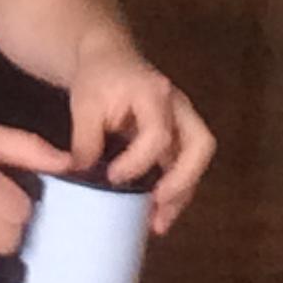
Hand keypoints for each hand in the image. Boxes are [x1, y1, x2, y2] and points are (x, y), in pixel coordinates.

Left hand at [67, 45, 214, 236]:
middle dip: (182, 180)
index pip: (158, 134)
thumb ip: (84, 139)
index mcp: (154, 94)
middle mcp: (177, 107)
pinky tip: (157, 214)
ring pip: (197, 159)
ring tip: (159, 223)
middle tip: (157, 205)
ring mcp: (182, 121)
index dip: (139, 161)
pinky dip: (176, 190)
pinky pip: (185, 165)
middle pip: (199, 145)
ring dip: (182, 193)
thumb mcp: (84, 104)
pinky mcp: (178, 136)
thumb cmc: (98, 78)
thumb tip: (83, 174)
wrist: (109, 59)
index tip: (113, 177)